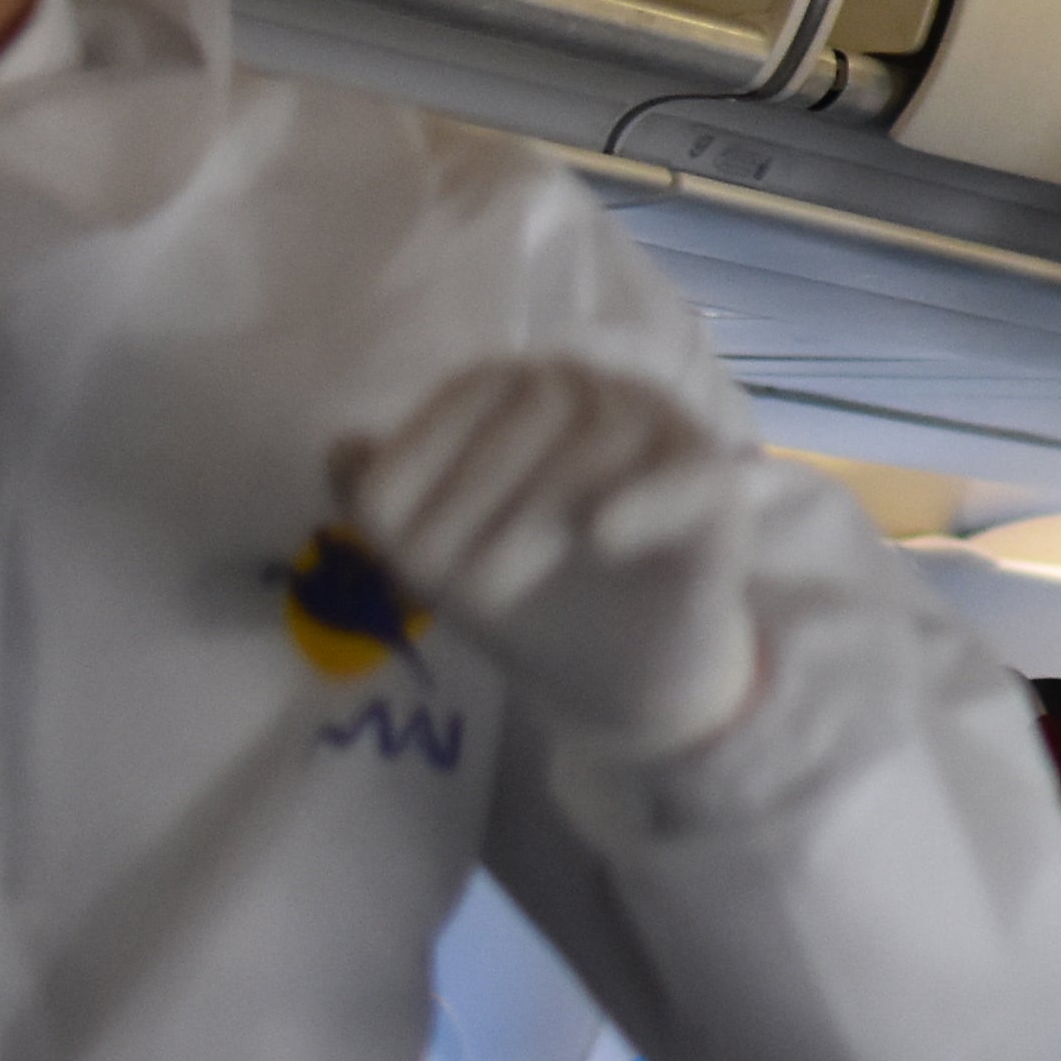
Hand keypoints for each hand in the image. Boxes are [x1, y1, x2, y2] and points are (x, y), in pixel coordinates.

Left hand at [341, 359, 766, 765]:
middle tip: (452, 586)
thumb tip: (343, 446)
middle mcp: (600, 390)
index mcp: (526, 389)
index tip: (404, 554)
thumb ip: (378, 497)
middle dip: (473, 498)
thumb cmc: (530, 595)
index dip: (423, 465)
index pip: (470, 394)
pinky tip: (601, 538)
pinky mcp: (716, 487)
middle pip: (532, 406)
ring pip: (600, 440)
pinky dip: (643, 501)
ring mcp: (665, 433)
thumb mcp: (434, 554)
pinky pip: (684, 476)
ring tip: (493, 591)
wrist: (623, 670)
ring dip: (531, 518)